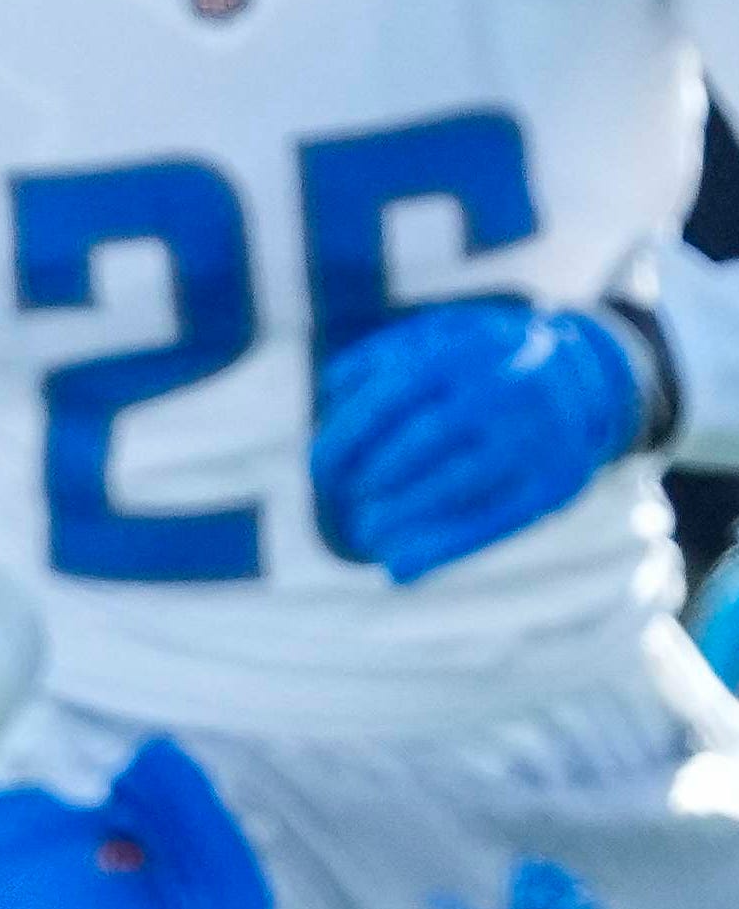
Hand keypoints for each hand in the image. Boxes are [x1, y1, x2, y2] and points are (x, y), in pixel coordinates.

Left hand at [311, 300, 652, 584]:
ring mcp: (535, 437)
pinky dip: (440, 549)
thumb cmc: (487, 363)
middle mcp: (506, 387)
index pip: (393, 393)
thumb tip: (332, 388)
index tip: (318, 471)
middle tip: (348, 502)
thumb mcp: (443, 338)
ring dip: (401, 517)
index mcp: (469, 348)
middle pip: (422, 440)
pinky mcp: (554, 484)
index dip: (347, 436)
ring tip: (365, 533)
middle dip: (373, 477)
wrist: (589, 378)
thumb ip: (384, 356)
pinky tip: (398, 569)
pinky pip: (491, 522)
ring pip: (456, 483)